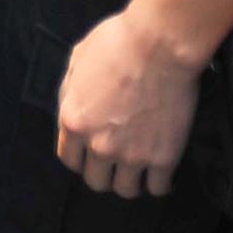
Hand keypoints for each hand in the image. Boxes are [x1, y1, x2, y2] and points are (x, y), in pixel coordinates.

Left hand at [55, 7, 204, 195]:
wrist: (160, 44)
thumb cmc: (118, 41)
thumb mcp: (78, 58)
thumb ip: (70, 89)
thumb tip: (71, 105)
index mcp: (74, 120)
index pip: (69, 159)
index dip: (80, 159)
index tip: (90, 155)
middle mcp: (98, 145)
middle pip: (96, 181)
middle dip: (104, 173)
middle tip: (116, 162)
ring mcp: (132, 154)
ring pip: (126, 190)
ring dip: (131, 181)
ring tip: (140, 170)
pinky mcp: (163, 157)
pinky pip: (158, 188)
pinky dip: (161, 184)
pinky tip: (163, 174)